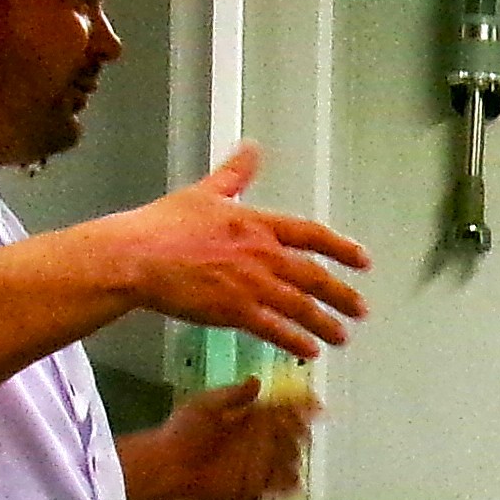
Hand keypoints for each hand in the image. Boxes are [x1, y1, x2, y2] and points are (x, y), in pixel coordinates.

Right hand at [106, 145, 371, 357]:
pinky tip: (311, 350)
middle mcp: (262, 254)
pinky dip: (296, 340)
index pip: (311, 234)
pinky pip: (275, 329)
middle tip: (361, 310)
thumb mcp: (204, 192)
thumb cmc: (164, 224)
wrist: (136, 257)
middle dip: (342, 295)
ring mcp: (251, 284)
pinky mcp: (235, 311)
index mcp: (257, 223)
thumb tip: (252, 149)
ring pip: (300, 306)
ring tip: (342, 337)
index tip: (363, 260)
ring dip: (326, 323)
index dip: (341, 248)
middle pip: (314, 276)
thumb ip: (234, 174)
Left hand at [118, 377, 311, 499]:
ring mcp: (256, 464)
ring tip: (297, 455)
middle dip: (300, 432)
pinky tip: (295, 482)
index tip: (313, 403)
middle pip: (291, 434)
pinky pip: (279, 487)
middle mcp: (255, 440)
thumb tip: (255, 381)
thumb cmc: (179, 434)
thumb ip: (233, 394)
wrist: (165, 467)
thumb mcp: (205, 404)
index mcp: (248, 417)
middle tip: (303, 430)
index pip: (283, 407)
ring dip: (297, 457)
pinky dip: (290, 486)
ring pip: (290, 460)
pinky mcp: (252, 486)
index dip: (300, 404)